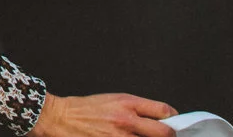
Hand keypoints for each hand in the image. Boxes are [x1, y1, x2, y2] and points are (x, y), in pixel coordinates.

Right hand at [31, 92, 176, 136]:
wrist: (60, 118)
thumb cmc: (84, 109)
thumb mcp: (112, 99)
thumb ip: (135, 108)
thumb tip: (157, 118)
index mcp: (126, 103)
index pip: (163, 111)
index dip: (172, 118)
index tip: (173, 122)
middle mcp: (126, 120)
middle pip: (164, 133)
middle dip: (169, 136)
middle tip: (167, 136)